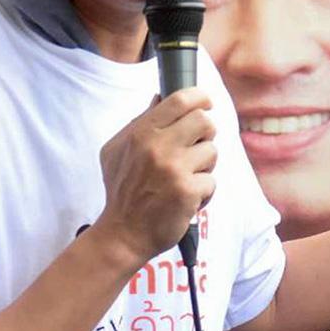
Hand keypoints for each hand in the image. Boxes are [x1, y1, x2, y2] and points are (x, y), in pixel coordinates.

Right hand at [91, 88, 217, 265]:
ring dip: (204, 166)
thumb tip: (160, 97)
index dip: (199, 97)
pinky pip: (211, 181)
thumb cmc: (121, 190)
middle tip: (196, 146)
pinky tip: (186, 198)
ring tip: (186, 177)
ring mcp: (175, 170)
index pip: (180, 100)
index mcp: (142, 133)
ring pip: (212, 151)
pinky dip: (203, 192)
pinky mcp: (188, 192)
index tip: (205, 102)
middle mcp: (159, 148)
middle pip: (204, 121)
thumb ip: (140, 122)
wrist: (122, 234)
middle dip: (206, 133)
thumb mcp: (117, 149)